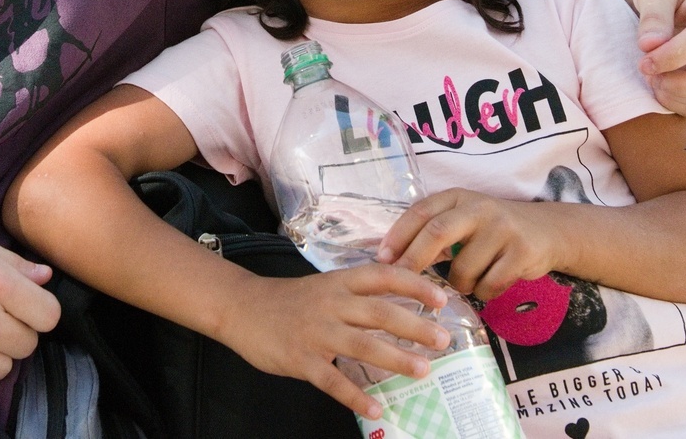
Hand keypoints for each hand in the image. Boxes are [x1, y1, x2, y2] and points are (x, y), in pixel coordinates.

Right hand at [216, 264, 452, 419]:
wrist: (242, 308)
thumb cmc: (290, 299)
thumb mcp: (325, 286)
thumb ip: (358, 294)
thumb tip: (402, 303)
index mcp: (339, 283)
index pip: (383, 277)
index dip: (413, 285)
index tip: (442, 297)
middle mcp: (331, 304)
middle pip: (379, 312)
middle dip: (414, 326)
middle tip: (443, 339)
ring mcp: (316, 332)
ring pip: (362, 345)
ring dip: (395, 359)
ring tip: (422, 371)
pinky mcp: (301, 359)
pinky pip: (332, 381)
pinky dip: (355, 396)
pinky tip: (374, 408)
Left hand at [377, 189, 554, 301]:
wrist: (547, 231)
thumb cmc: (493, 229)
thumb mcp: (464, 219)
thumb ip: (433, 232)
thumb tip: (390, 260)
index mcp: (458, 197)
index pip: (421, 212)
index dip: (398, 235)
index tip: (381, 258)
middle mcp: (479, 208)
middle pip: (437, 233)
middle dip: (414, 260)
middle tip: (401, 281)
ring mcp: (502, 229)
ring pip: (463, 269)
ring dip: (459, 285)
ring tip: (469, 280)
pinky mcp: (522, 252)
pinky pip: (489, 285)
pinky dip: (484, 292)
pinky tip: (492, 282)